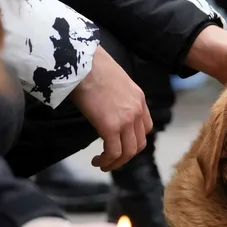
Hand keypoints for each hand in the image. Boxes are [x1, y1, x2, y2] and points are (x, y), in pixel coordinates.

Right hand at [70, 46, 152, 171]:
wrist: (82, 62)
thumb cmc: (91, 66)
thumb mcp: (114, 81)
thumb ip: (116, 97)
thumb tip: (105, 106)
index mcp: (139, 99)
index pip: (145, 127)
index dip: (134, 140)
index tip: (121, 144)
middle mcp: (137, 111)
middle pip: (139, 143)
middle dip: (126, 155)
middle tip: (112, 159)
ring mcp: (126, 120)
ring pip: (128, 152)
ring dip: (116, 162)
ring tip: (103, 164)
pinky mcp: (110, 127)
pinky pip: (113, 152)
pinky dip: (106, 161)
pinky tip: (97, 161)